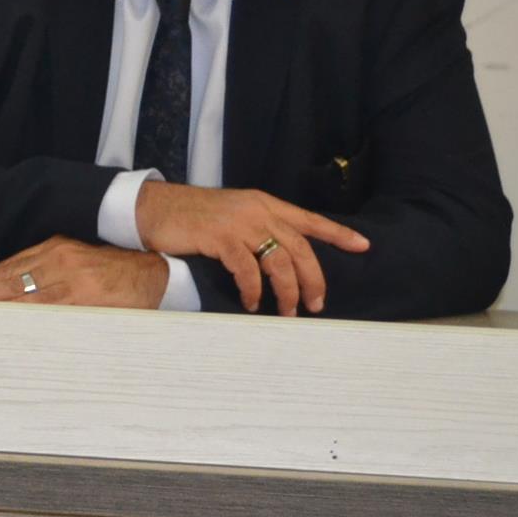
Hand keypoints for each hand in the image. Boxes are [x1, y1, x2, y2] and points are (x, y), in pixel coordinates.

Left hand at [0, 237, 170, 308]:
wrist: (155, 271)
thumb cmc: (113, 270)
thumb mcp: (77, 260)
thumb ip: (48, 272)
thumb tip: (13, 292)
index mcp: (54, 249)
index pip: (8, 267)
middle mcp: (58, 260)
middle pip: (9, 279)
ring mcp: (72, 279)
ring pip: (24, 296)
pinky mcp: (87, 298)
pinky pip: (50, 311)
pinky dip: (26, 319)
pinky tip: (8, 326)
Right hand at [136, 181, 370, 315]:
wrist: (154, 208)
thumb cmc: (192, 216)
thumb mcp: (232, 215)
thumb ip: (257, 229)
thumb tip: (280, 258)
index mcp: (264, 204)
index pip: (309, 219)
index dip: (338, 233)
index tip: (364, 246)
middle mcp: (257, 211)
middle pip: (300, 248)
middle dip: (314, 280)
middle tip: (317, 305)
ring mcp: (239, 223)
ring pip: (279, 262)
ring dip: (287, 292)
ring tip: (287, 312)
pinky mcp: (220, 237)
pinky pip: (248, 270)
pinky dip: (253, 291)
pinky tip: (251, 303)